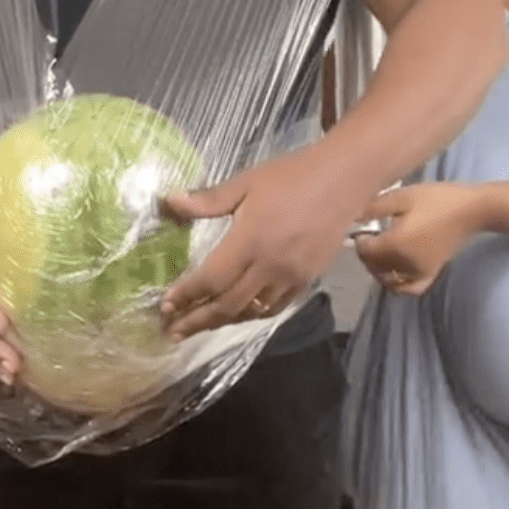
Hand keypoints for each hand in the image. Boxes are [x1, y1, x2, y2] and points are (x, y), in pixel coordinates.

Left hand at [159, 146, 361, 339]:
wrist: (343, 179)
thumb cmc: (290, 176)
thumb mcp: (245, 182)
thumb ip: (206, 200)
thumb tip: (168, 203)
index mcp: (250, 240)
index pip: (211, 279)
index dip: (186, 295)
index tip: (164, 307)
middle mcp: (269, 266)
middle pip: (228, 305)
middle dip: (197, 321)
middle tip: (173, 332)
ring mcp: (291, 277)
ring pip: (251, 311)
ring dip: (222, 322)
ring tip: (199, 326)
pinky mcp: (307, 280)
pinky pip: (275, 307)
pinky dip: (252, 315)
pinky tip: (238, 315)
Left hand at [353, 182, 483, 294]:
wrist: (470, 210)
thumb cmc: (435, 199)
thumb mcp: (401, 197)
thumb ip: (374, 208)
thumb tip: (350, 214)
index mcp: (394, 245)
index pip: (365, 251)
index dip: (359, 240)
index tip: (361, 228)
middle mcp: (404, 264)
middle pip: (374, 267)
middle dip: (367, 254)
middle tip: (369, 237)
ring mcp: (418, 273)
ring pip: (389, 280)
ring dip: (378, 269)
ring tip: (380, 252)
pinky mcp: (431, 274)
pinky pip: (409, 289)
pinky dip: (398, 285)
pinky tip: (394, 274)